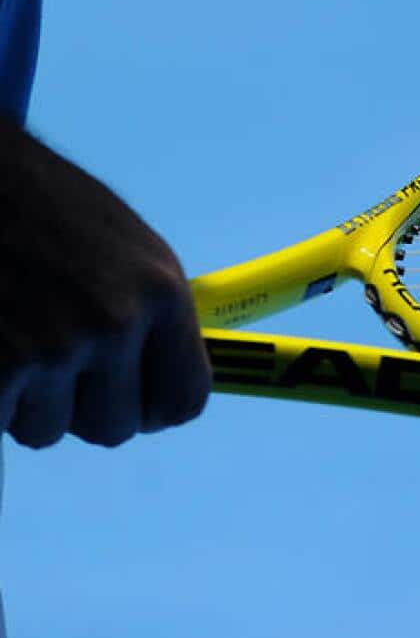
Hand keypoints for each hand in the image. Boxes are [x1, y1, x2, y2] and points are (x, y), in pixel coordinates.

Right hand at [0, 119, 209, 446]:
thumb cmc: (43, 207)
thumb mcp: (127, 248)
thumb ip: (152, 317)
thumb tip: (166, 381)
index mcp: (161, 293)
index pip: (184, 401)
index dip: (152, 409)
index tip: (133, 401)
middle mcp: (114, 323)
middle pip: (115, 428)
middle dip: (82, 408)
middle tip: (53, 360)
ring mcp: (51, 348)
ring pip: (47, 430)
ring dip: (25, 401)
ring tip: (11, 336)